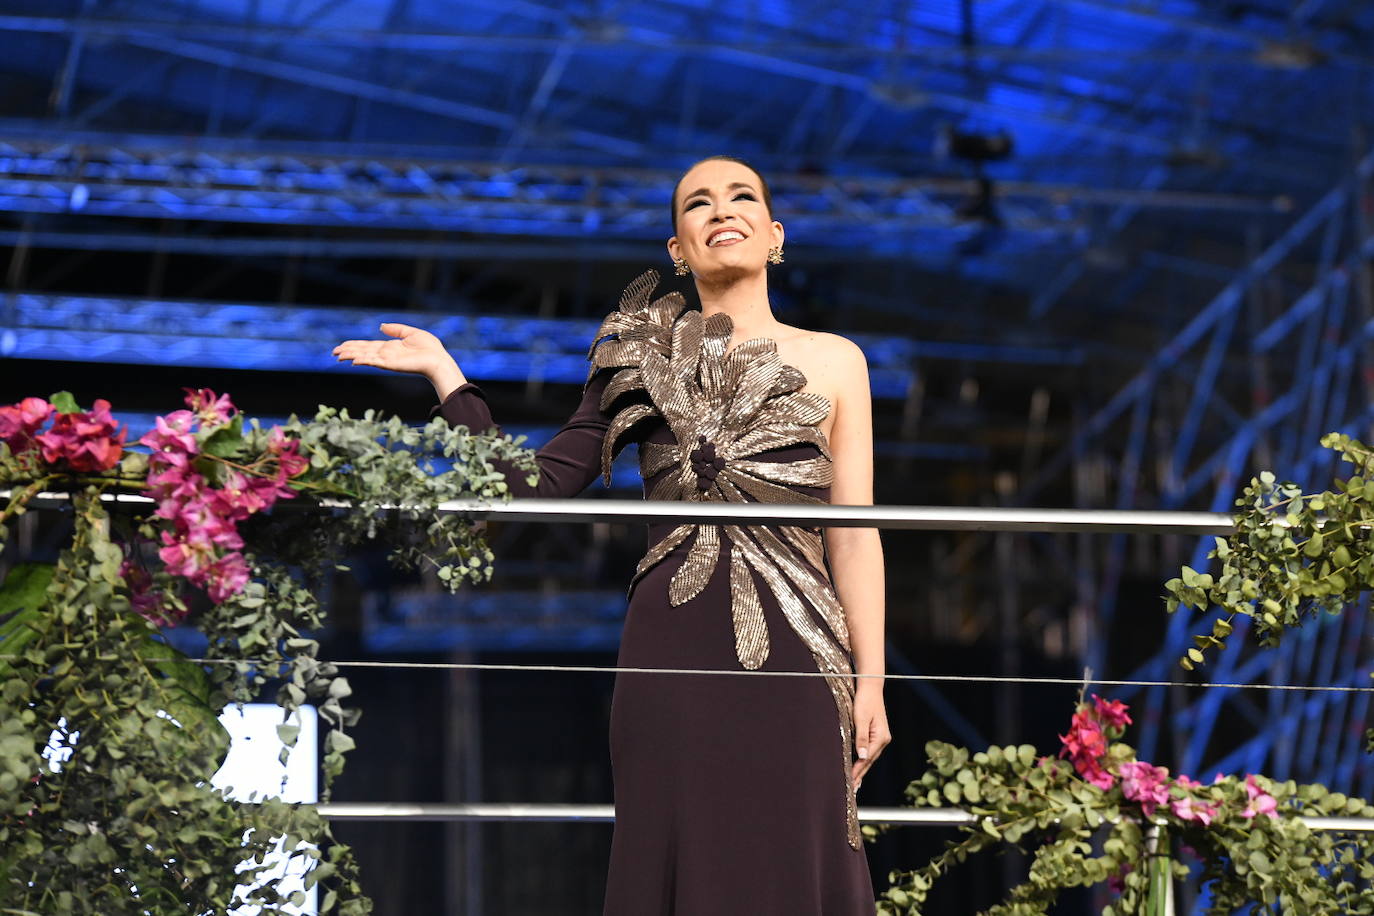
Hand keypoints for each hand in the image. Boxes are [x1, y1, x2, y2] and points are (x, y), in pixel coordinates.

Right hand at [333, 323, 464, 398]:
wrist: (438, 359)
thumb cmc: (429, 348)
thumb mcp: (411, 333)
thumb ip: (395, 329)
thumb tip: (381, 326)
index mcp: (390, 347)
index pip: (368, 346)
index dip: (355, 346)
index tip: (342, 346)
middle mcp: (386, 354)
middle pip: (363, 352)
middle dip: (349, 351)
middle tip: (334, 352)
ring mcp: (387, 360)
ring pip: (365, 357)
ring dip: (352, 356)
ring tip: (338, 356)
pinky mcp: (391, 364)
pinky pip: (375, 362)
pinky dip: (364, 361)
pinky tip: (354, 361)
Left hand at [851, 685, 890, 791]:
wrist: (871, 687)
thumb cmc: (864, 700)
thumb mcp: (860, 718)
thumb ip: (861, 738)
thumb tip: (862, 757)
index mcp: (881, 737)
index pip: (866, 759)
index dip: (857, 771)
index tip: (849, 783)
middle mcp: (883, 739)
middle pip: (869, 761)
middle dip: (860, 775)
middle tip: (852, 790)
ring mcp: (882, 737)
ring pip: (870, 757)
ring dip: (862, 770)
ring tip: (855, 783)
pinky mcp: (877, 734)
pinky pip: (870, 751)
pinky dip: (864, 761)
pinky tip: (859, 766)